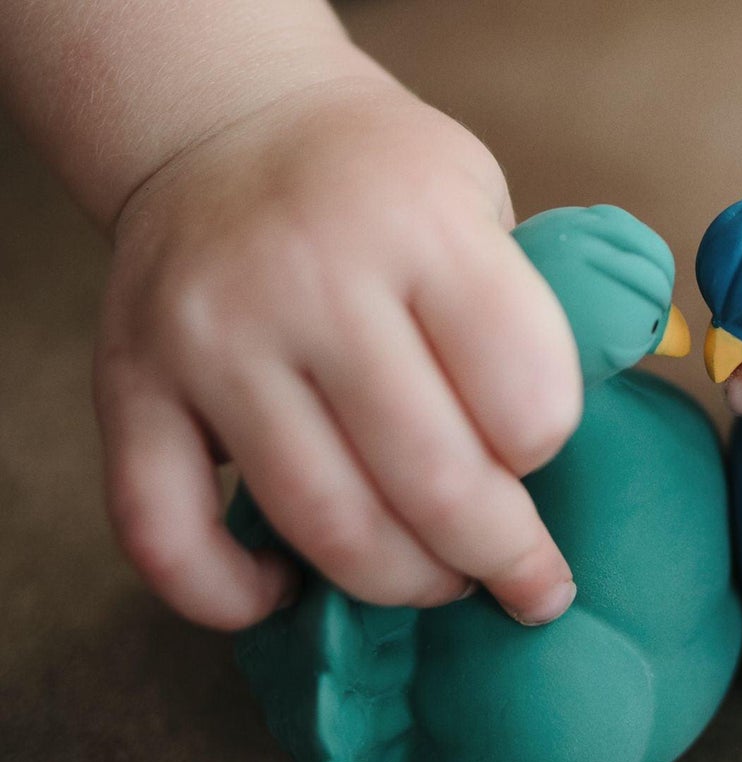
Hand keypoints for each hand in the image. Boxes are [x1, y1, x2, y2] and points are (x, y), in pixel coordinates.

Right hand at [95, 76, 582, 629]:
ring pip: (327, 527)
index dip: (547, 453)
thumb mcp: (484, 208)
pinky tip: (282, 588)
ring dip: (402, 584)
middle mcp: (308, 277)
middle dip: (500, 559)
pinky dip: (229, 597)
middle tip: (520, 577)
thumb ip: (525, 325)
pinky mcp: (127, 387)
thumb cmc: (386, 195)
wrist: (225, 124)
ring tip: (431, 577)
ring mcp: (209, 337)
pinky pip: (165, 539)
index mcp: (422, 225)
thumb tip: (556, 480)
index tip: (535, 455)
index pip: (529, 402)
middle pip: (435, 486)